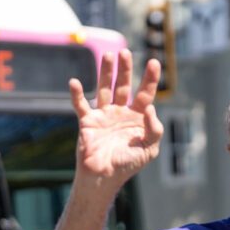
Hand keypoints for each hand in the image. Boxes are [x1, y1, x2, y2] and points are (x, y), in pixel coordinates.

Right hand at [69, 50, 162, 189]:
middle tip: (125, 52)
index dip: (150, 79)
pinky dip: (77, 94)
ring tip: (108, 55)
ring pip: (104, 89)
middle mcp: (120, 113)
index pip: (146, 94)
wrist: (104, 177)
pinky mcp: (87, 121)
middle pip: (124, 86)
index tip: (154, 63)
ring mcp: (103, 115)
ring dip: (105, 73)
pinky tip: (75, 82)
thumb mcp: (149, 148)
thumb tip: (150, 107)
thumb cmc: (128, 164)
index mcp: (137, 118)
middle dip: (125, 69)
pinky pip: (81, 105)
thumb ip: (154, 128)